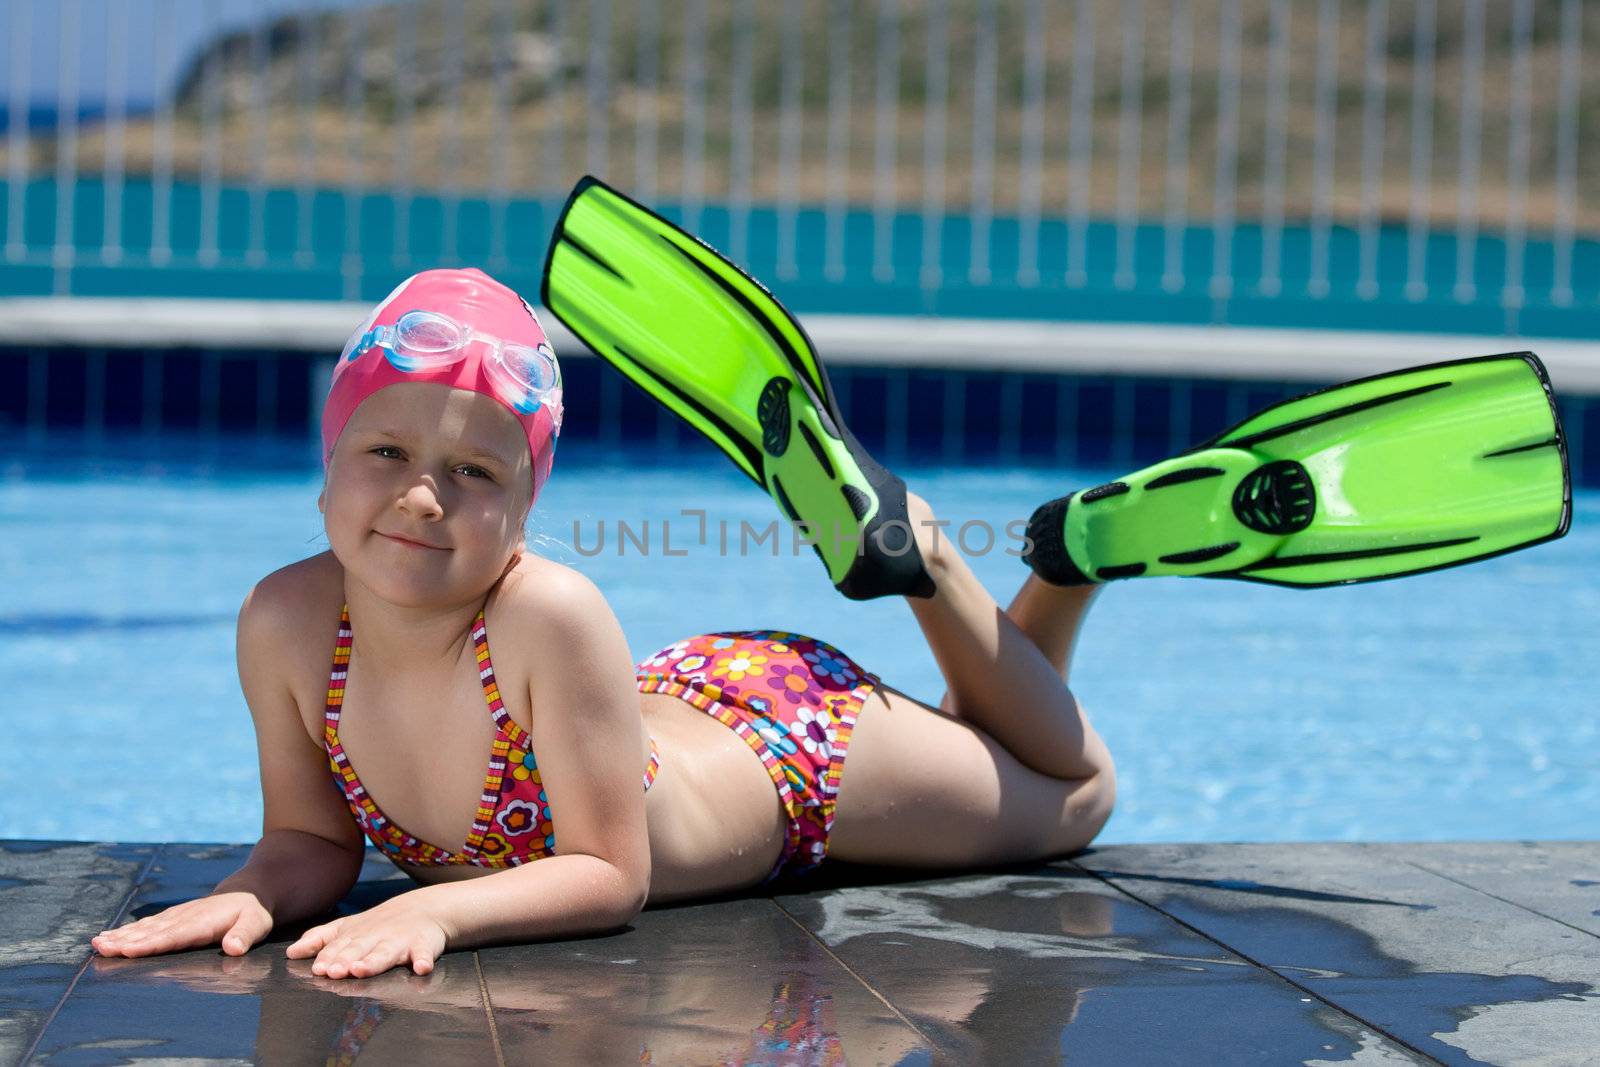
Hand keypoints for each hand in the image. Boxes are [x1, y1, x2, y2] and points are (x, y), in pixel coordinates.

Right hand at [91, 891, 272, 958]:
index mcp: (203, 923)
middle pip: (152, 932)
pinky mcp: (174, 917)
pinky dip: (128, 931)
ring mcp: (177, 916)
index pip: (173, 936)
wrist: (250, 891)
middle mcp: (185, 918)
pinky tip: (110, 937)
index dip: (151, 944)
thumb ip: (245, 935)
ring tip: (97, 943)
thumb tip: (234, 948)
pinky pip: (148, 925)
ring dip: (121, 936)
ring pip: (146, 928)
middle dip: (125, 941)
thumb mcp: (257, 923)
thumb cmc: (254, 912)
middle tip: (99, 947)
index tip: (127, 950)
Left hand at [284, 893, 448, 978]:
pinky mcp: (424, 945)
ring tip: (363, 969)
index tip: (319, 969)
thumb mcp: (349, 927)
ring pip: (386, 952)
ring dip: (375, 961)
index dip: (329, 957)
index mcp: (357, 934)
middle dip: (347, 959)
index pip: (339, 946)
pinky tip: (422, 968)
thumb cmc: (380, 924)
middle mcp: (376, 937)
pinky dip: (424, 960)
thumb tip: (290, 953)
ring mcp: (401, 941)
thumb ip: (320, 939)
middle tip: (335, 971)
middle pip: (360, 949)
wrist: (425, 908)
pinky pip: (425, 953)